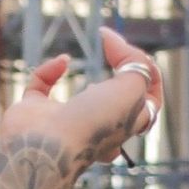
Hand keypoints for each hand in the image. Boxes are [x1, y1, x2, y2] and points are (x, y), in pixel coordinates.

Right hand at [0, 29, 161, 188]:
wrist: (46, 150)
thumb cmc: (93, 124)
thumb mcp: (131, 91)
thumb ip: (135, 64)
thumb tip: (110, 39)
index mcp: (124, 128)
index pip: (150, 105)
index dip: (152, 77)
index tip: (142, 55)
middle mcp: (96, 129)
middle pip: (117, 104)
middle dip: (121, 82)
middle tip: (117, 56)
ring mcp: (64, 121)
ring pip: (78, 101)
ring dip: (85, 82)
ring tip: (90, 74)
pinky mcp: (35, 111)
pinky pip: (41, 86)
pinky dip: (49, 69)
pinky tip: (63, 60)